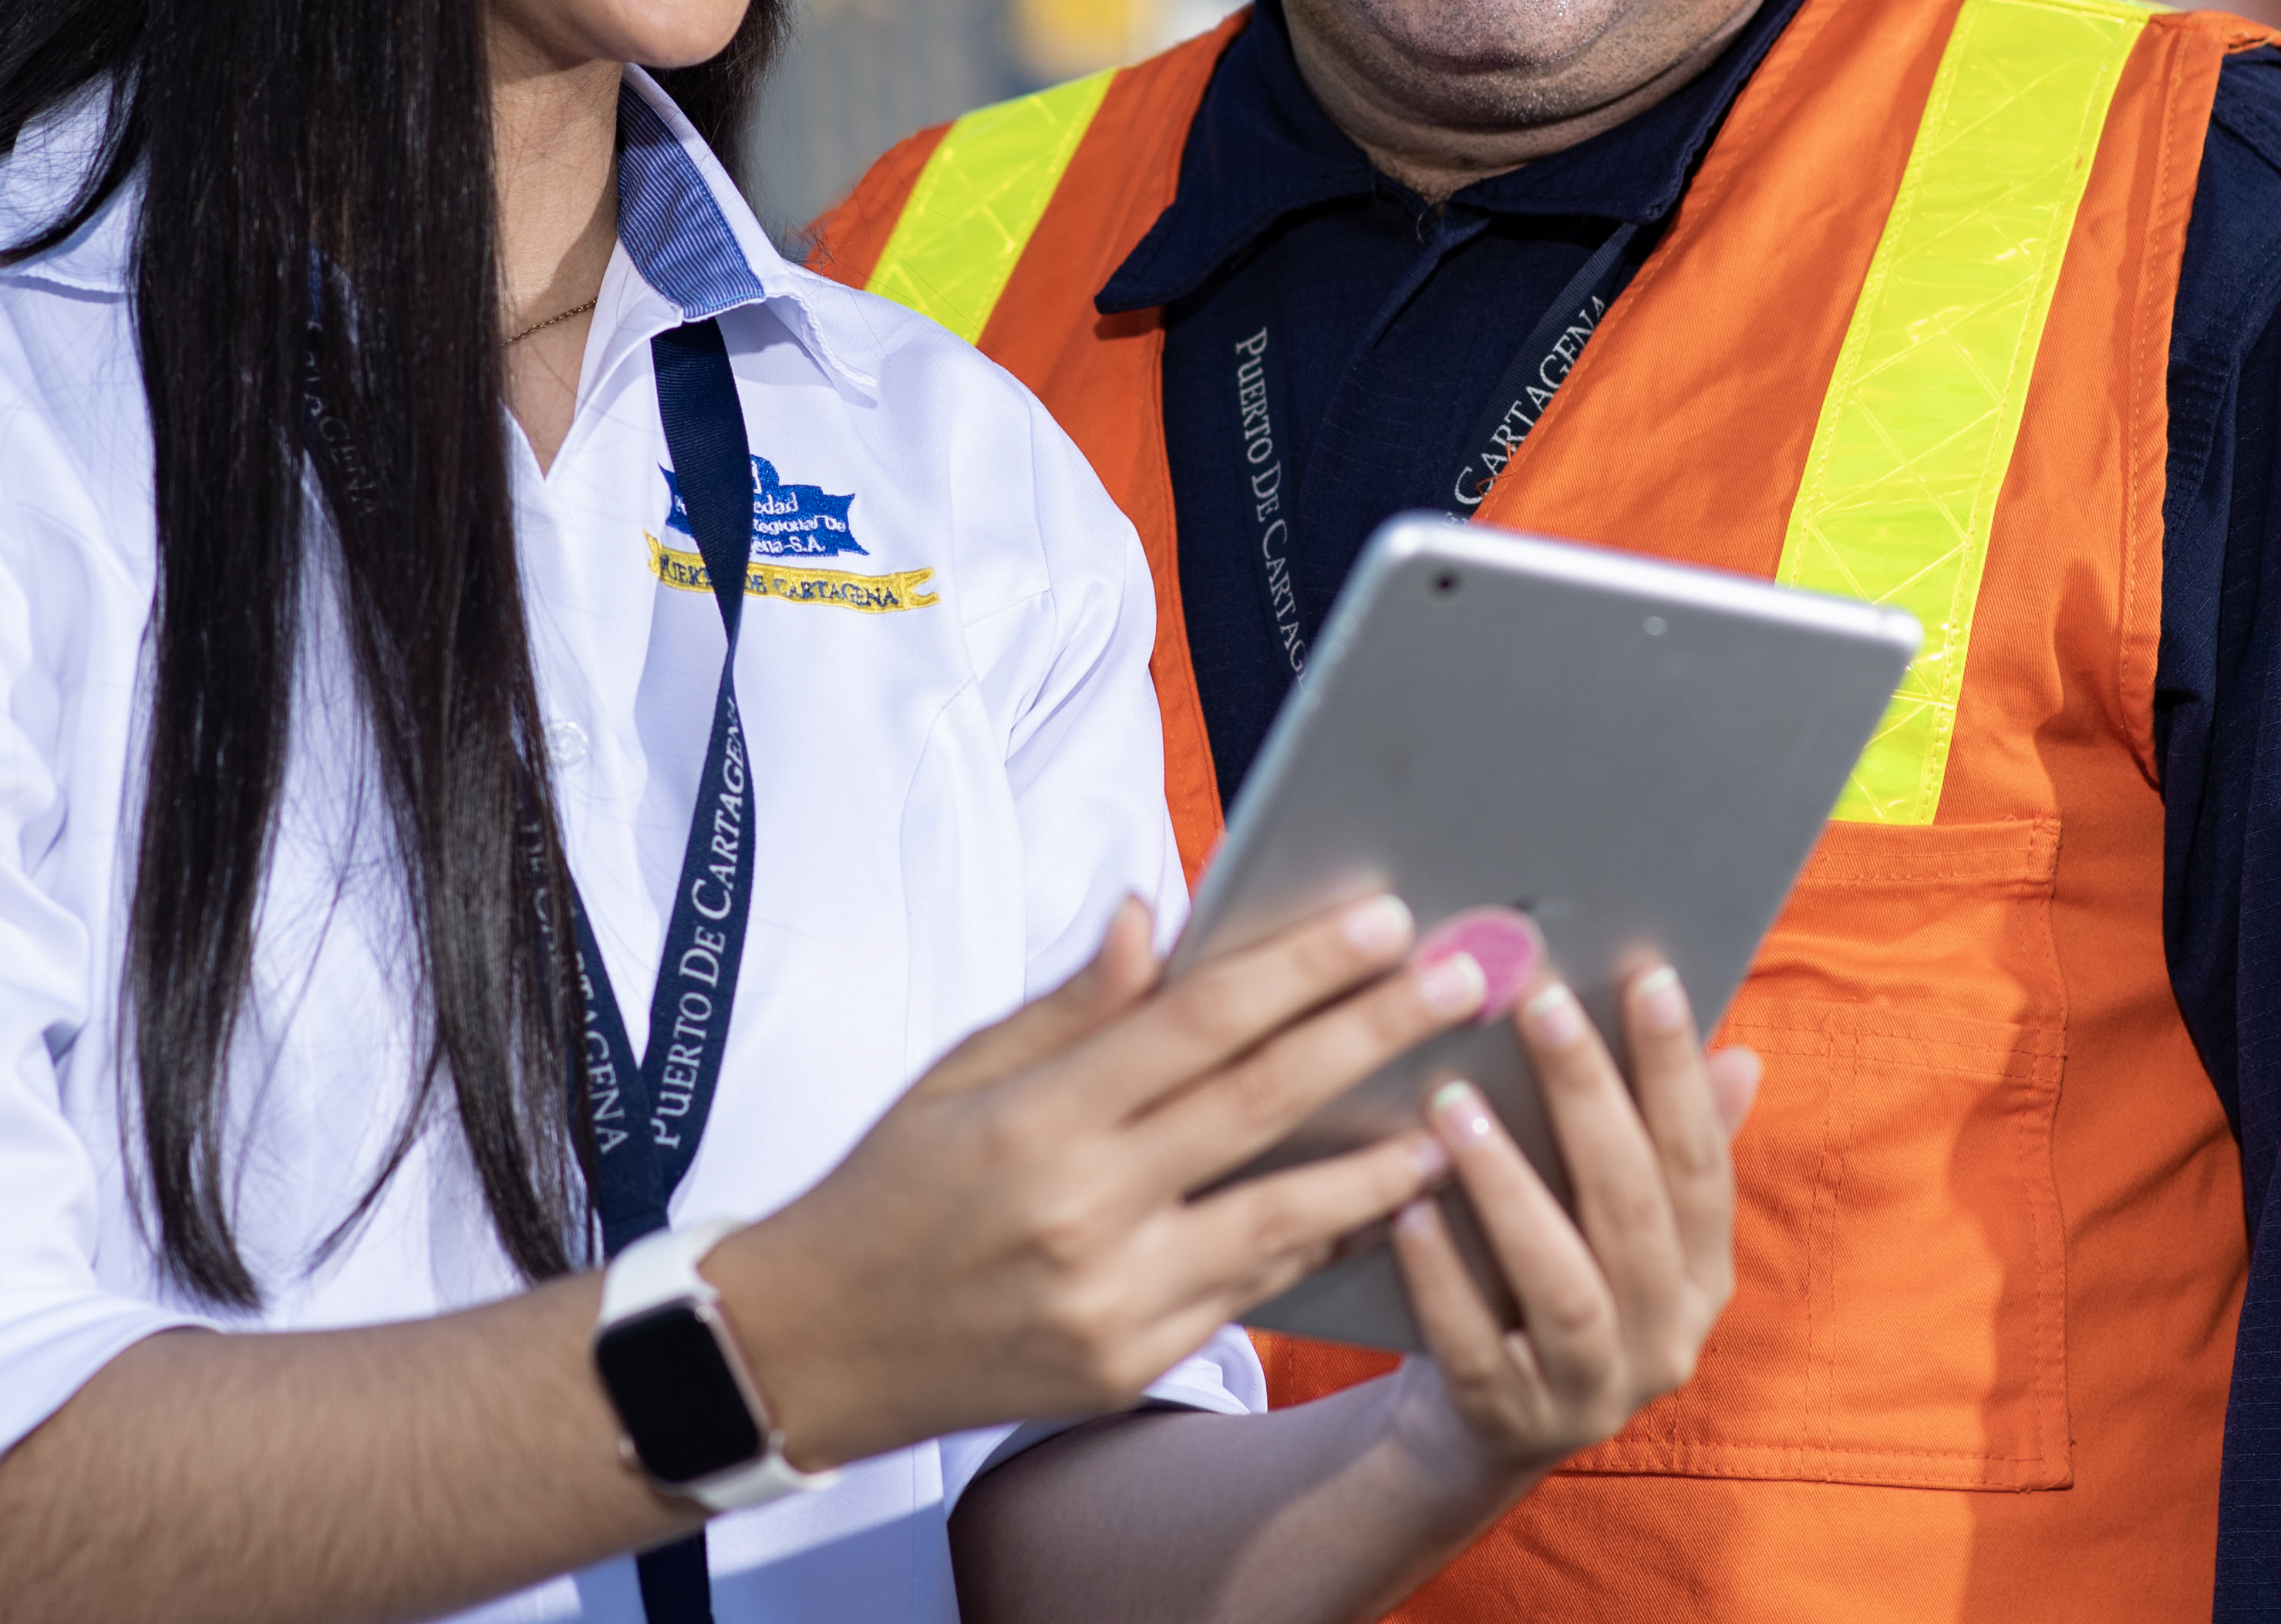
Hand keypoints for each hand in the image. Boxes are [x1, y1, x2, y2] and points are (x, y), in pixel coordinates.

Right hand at [709, 893, 1490, 1467]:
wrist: (815, 1349)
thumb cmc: (888, 1190)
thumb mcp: (957, 1074)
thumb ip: (1072, 1006)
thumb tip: (1153, 917)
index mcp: (1036, 1118)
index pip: (1195, 1022)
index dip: (1299, 967)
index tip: (1383, 918)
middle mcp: (1081, 1210)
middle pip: (1259, 1105)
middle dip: (1373, 1033)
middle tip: (1465, 980)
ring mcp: (1113, 1298)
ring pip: (1282, 1216)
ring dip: (1382, 1158)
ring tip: (1460, 1106)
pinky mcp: (1130, 1363)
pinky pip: (1254, 1289)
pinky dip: (1325, 1240)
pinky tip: (1385, 1198)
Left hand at [1387, 962, 1761, 1478]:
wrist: (1474, 1429)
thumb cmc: (1543, 1285)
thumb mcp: (1612, 1224)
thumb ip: (1667, 1147)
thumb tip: (1740, 1054)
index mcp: (1702, 1277)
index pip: (1699, 1162)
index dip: (1678, 1072)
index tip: (1650, 976)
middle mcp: (1665, 1338)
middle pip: (1632, 1207)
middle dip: (1588, 1097)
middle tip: (1537, 1002)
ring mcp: (1591, 1390)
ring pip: (1562, 1282)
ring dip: (1509, 1184)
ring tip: (1453, 1103)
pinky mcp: (1510, 1422)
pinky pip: (1473, 1346)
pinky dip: (1441, 1277)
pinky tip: (1408, 1208)